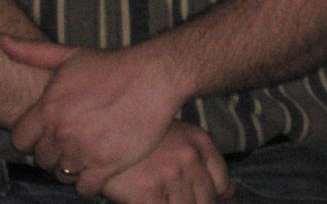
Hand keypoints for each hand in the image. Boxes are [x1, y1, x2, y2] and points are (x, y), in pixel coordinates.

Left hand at [0, 36, 182, 194]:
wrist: (151, 77)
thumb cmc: (109, 66)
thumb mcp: (68, 55)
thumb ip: (31, 53)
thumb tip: (0, 40)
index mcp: (49, 107)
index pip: (21, 140)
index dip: (32, 137)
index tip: (47, 131)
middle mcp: (63, 132)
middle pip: (42, 159)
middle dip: (53, 151)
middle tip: (70, 140)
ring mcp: (84, 151)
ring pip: (62, 174)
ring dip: (71, 166)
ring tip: (85, 149)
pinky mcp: (106, 166)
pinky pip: (84, 187)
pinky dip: (89, 180)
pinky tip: (97, 164)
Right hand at [103, 122, 232, 203]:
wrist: (96, 129)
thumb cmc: (136, 134)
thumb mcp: (175, 136)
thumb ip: (203, 161)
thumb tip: (230, 192)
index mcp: (196, 140)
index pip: (221, 183)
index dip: (210, 195)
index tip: (192, 194)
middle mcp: (188, 156)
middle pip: (205, 202)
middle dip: (187, 202)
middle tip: (164, 191)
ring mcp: (170, 175)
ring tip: (150, 190)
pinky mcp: (149, 193)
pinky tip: (141, 197)